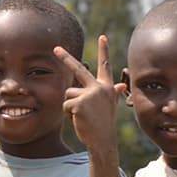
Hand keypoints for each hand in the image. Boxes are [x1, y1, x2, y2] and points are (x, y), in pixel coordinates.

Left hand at [55, 35, 124, 152]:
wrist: (103, 140)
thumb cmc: (103, 123)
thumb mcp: (109, 104)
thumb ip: (112, 91)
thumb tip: (122, 84)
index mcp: (106, 87)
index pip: (105, 65)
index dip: (104, 50)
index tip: (102, 36)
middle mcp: (100, 87)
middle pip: (78, 69)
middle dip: (65, 57)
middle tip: (55, 48)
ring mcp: (90, 94)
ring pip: (68, 93)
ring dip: (70, 106)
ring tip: (81, 115)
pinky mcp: (80, 102)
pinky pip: (65, 105)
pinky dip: (68, 114)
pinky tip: (78, 119)